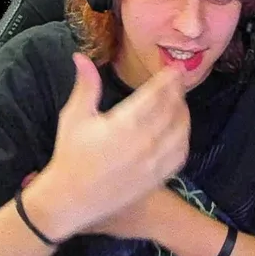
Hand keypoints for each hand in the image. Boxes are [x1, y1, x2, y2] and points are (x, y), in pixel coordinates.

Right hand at [38, 54, 191, 237]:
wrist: (71, 199)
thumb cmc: (71, 155)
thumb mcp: (75, 117)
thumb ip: (86, 85)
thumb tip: (81, 56)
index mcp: (124, 124)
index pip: (155, 94)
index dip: (167, 79)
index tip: (173, 69)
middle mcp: (144, 142)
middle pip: (172, 109)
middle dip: (177, 91)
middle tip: (177, 80)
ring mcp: (154, 162)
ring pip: (181, 129)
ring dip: (183, 112)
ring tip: (179, 101)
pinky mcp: (158, 177)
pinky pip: (181, 152)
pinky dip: (184, 136)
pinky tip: (179, 128)